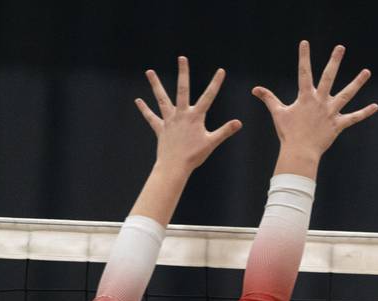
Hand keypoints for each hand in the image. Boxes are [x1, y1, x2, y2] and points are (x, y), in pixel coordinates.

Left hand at [135, 56, 241, 172]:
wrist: (175, 165)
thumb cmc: (195, 156)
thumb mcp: (212, 143)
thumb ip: (225, 131)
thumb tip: (239, 123)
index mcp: (195, 117)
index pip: (208, 97)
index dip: (216, 83)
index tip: (221, 71)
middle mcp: (181, 114)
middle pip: (182, 90)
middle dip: (183, 73)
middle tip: (182, 58)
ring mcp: (169, 120)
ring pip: (162, 99)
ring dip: (156, 85)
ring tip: (149, 72)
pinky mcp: (160, 128)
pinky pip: (151, 117)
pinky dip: (145, 109)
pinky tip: (138, 101)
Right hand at [253, 41, 377, 175]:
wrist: (300, 152)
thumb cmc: (288, 133)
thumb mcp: (278, 113)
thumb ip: (268, 98)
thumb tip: (254, 89)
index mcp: (305, 97)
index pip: (304, 72)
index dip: (304, 57)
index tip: (305, 43)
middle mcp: (320, 101)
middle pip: (328, 77)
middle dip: (334, 61)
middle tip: (340, 47)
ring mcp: (331, 112)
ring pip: (346, 94)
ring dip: (357, 82)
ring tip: (367, 71)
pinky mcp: (338, 125)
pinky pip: (354, 118)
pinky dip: (365, 112)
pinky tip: (375, 106)